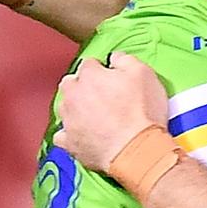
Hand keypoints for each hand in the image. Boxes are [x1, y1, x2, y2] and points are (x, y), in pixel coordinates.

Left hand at [53, 55, 169, 172]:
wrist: (137, 150)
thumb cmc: (142, 112)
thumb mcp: (144, 73)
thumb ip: (125, 59)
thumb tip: (115, 57)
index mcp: (89, 75)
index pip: (90, 64)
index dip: (102, 70)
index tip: (113, 78)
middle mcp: (73, 95)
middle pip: (70, 84)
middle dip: (82, 86)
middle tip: (102, 96)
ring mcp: (69, 120)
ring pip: (64, 108)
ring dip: (76, 108)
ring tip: (95, 116)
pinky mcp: (69, 143)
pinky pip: (63, 136)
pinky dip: (71, 134)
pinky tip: (84, 135)